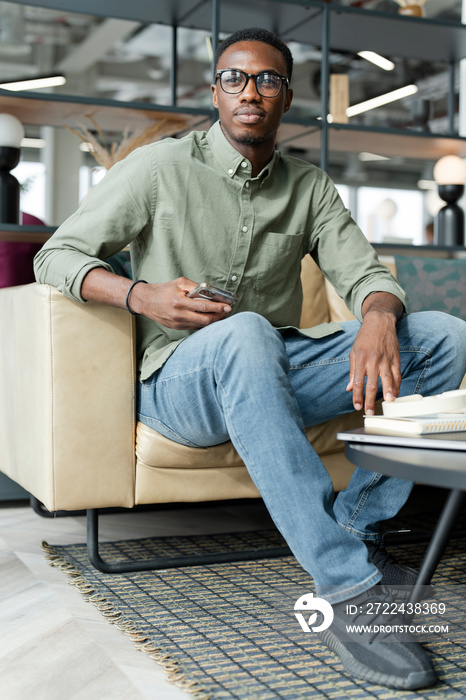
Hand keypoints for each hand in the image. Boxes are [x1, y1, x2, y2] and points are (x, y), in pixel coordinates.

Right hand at [131, 277, 232, 328]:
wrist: (146, 301)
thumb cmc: (163, 290)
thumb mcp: (179, 283)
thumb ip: (195, 286)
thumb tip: (210, 291)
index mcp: (180, 302)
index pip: (204, 306)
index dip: (218, 307)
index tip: (228, 306)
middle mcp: (179, 315)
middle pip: (205, 320)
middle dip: (218, 316)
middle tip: (227, 311)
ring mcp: (178, 323)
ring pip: (201, 325)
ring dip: (212, 321)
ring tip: (220, 314)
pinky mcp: (177, 327)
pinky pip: (194, 327)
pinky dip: (203, 323)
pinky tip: (209, 318)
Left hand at [346, 293, 402, 414]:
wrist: (379, 322)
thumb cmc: (364, 338)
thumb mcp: (353, 352)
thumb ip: (353, 372)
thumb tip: (350, 388)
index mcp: (360, 360)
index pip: (358, 382)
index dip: (357, 396)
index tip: (357, 406)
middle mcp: (373, 360)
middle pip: (372, 384)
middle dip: (370, 400)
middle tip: (369, 412)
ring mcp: (386, 359)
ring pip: (387, 379)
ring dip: (388, 392)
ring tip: (388, 403)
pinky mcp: (396, 357)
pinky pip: (397, 374)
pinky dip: (397, 385)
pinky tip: (395, 393)